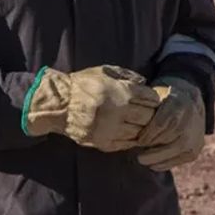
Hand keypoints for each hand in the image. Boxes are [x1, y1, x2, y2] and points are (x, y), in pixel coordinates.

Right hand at [24, 65, 160, 151]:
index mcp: (123, 92)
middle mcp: (120, 112)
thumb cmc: (84, 84)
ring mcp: (113, 129)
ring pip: (139, 133)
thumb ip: (128, 75)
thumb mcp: (106, 71)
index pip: (151, 99)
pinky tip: (128, 132)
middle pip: (148, 117)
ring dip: (141, 128)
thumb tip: (145, 82)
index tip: (151, 100)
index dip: (153, 99)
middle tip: (147, 113)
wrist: (60, 104)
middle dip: (150, 114)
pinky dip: (131, 139)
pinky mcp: (105, 143)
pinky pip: (127, 144)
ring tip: (138, 123)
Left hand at [136, 76, 205, 170]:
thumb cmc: (162, 100)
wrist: (189, 102)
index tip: (138, 140)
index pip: (163, 122)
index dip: (149, 133)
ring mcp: (197, 132)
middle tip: (138, 156)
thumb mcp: (153, 96)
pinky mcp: (197, 146)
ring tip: (142, 160)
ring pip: (178, 147)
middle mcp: (191, 115)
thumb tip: (127, 113)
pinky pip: (183, 157)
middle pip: (171, 136)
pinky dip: (167, 162)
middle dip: (153, 147)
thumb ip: (142, 104)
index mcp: (178, 101)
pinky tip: (153, 164)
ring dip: (158, 156)